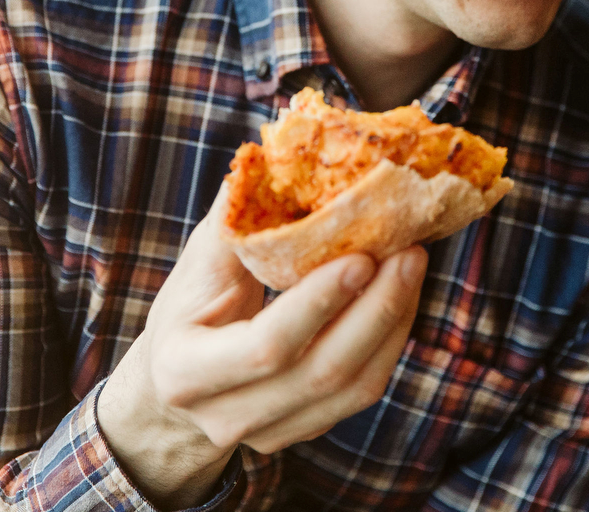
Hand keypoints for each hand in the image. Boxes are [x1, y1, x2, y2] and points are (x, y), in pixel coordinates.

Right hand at [95, 189, 427, 509]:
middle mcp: (226, 415)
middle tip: (410, 252)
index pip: (266, 346)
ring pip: (353, 389)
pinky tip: (401, 298)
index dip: (319, 303)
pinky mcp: (304, 432)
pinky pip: (362, 393)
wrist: (175, 385)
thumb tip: (271, 154)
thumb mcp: (198, 264)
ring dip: (394, 323)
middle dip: (377, 310)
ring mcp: (269, 434)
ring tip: (413, 265)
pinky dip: (390, 342)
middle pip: (322, 372)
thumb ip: (234, 219)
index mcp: (186, 370)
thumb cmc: (190, 309)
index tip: (362, 254)